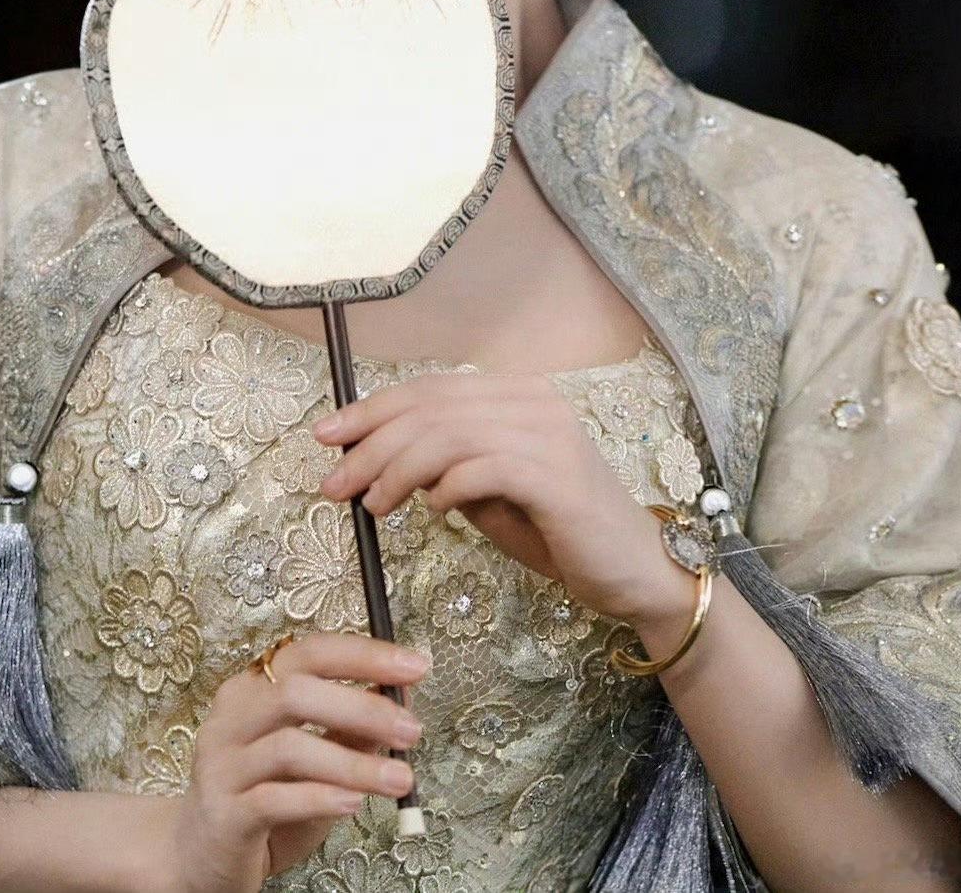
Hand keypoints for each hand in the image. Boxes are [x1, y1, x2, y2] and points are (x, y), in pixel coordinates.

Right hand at [152, 631, 429, 892]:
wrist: (200, 855)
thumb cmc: (265, 797)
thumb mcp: (317, 756)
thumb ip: (352, 725)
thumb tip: (404, 693)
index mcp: (255, 688)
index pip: (312, 652)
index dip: (366, 655)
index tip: (416, 666)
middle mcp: (232, 717)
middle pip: (297, 693)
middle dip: (364, 709)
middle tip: (412, 730)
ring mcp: (221, 764)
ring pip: (290, 747)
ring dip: (355, 764)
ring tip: (399, 780)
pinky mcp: (222, 813)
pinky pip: (274, 799)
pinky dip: (320, 798)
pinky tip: (353, 804)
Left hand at [314, 372, 683, 630]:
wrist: (633, 571)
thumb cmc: (558, 531)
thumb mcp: (489, 492)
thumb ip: (445, 466)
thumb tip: (375, 460)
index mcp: (518, 394)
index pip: (430, 390)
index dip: (372, 409)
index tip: (327, 436)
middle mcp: (534, 402)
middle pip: (431, 408)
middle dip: (371, 444)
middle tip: (334, 483)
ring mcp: (549, 435)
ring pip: (448, 435)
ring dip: (397, 471)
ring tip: (373, 507)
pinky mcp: (557, 477)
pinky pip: (481, 469)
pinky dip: (446, 487)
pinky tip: (434, 510)